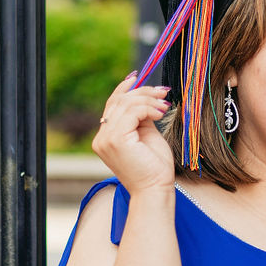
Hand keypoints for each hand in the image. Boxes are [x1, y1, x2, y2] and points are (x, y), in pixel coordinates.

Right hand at [91, 74, 174, 195]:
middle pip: (119, 101)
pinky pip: (132, 112)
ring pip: (126, 104)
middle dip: (143, 92)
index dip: (124, 88)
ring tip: (165, 106)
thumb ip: (141, 117)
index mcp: (105, 137)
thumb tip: (146, 97)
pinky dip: (148, 108)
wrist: (155, 189)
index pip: (112, 104)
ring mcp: (106, 139)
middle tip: (163, 93)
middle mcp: (101, 137)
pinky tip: (160, 114)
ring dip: (149, 100)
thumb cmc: (154, 166)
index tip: (139, 77)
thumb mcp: (146, 135)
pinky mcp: (116, 140)